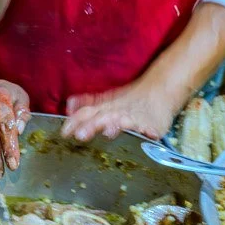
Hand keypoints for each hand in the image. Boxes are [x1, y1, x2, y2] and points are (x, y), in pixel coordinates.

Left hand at [62, 76, 185, 144]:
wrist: (161, 89)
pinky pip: (148, 128)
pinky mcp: (152, 125)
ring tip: (108, 131)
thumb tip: (69, 105)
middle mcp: (118, 111)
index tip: (64, 132)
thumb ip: (88, 104)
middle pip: (102, 117)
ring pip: (123, 121)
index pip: (87, 113)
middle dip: (91, 125)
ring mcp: (135, 117)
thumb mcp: (108, 99)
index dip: (75, 122)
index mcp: (106, 107)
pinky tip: (145, 133)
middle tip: (80, 134)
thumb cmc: (132, 98)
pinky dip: (145, 130)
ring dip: (115, 125)